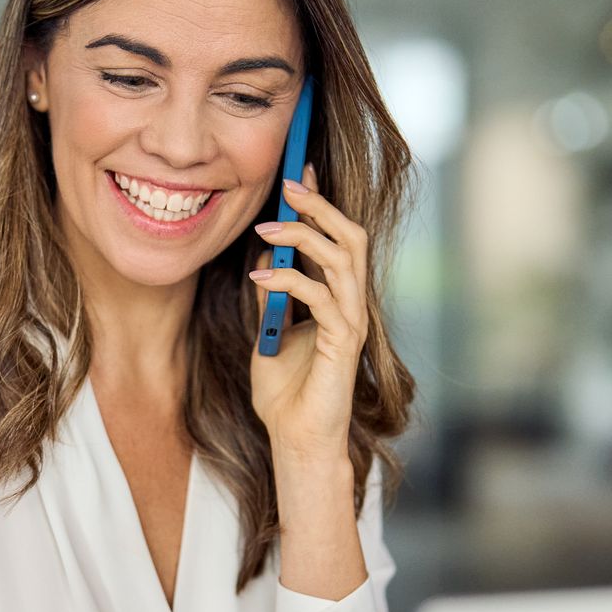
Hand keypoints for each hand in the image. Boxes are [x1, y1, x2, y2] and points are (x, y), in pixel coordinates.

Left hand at [248, 163, 369, 463]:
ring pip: (342, 260)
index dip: (322, 203)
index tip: (298, 172)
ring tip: (266, 228)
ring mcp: (352, 323)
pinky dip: (289, 280)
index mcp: (338, 299)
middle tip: (289, 185)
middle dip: (321, 206)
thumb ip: (272, 298)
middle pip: (350, 238)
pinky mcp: (343, 344)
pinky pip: (321, 298)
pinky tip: (260, 275)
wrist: (296, 439)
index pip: (337, 239)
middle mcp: (352, 305)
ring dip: (303, 237)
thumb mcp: (268, 334)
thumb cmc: (285, 394)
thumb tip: (263, 261)